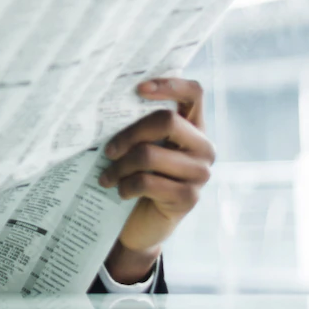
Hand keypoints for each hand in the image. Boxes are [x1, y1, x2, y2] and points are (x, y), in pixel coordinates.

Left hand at [98, 78, 213, 283]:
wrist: (141, 224)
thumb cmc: (137, 177)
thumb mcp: (139, 148)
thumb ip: (138, 127)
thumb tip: (106, 103)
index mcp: (193, 127)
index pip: (194, 93)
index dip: (169, 84)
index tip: (138, 88)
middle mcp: (203, 147)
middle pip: (167, 121)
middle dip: (129, 133)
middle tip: (107, 150)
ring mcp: (199, 173)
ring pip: (150, 154)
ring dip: (119, 166)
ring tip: (106, 176)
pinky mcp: (188, 197)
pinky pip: (148, 182)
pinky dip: (126, 185)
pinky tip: (119, 191)